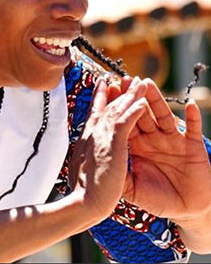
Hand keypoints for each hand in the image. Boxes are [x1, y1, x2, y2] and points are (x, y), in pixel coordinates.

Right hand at [69, 77, 147, 221]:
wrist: (82, 201)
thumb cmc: (81, 191)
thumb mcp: (80, 167)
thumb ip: (83, 156)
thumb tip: (79, 156)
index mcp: (86, 138)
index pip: (94, 112)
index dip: (100, 96)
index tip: (103, 83)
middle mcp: (92, 132)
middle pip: (107, 106)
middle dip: (118, 91)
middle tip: (124, 77)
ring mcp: (101, 135)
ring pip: (118, 109)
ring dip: (130, 95)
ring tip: (141, 83)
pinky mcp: (113, 143)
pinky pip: (126, 121)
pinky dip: (134, 110)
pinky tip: (143, 102)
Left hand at [117, 77, 210, 222]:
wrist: (186, 210)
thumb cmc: (157, 198)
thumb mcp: (132, 188)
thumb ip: (116, 175)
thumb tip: (96, 167)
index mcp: (137, 145)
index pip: (124, 121)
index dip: (116, 106)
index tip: (107, 88)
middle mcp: (153, 138)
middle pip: (141, 113)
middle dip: (132, 96)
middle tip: (124, 79)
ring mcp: (173, 140)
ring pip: (163, 116)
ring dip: (156, 99)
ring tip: (148, 83)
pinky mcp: (193, 147)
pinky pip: (193, 130)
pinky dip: (193, 117)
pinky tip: (190, 105)